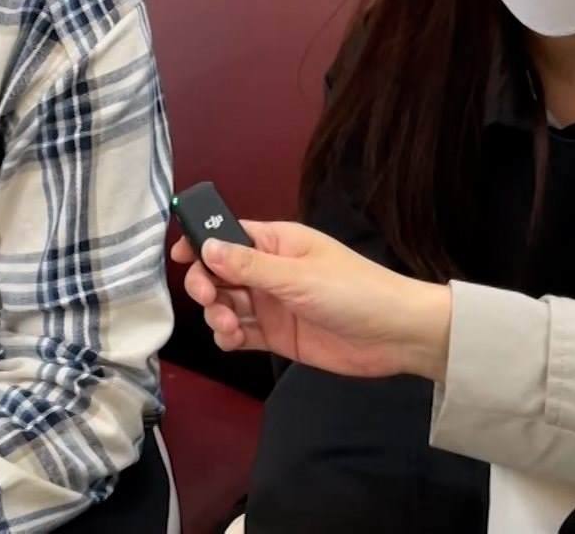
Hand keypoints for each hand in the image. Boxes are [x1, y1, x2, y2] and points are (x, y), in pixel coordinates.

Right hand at [171, 220, 452, 381]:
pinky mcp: (278, 335)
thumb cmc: (355, 292)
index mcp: (277, 243)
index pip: (227, 235)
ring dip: (216, 315)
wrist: (395, 335)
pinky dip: (229, 337)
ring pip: (225, 304)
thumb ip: (248, 266)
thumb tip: (206, 247)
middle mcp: (270, 271)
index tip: (178, 256)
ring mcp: (272, 304)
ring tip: (229, 327)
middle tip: (208, 299)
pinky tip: (233, 340)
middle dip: (205, 285)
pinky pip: (240, 333)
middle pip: (218, 272)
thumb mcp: (298, 276)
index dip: (200, 241)